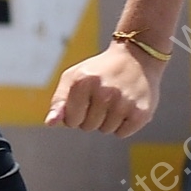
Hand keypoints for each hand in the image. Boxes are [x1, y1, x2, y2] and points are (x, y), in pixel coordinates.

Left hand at [46, 42, 162, 135]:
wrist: (137, 57)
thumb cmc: (100, 71)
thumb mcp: (73, 78)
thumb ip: (59, 101)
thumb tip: (50, 123)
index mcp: (82, 82)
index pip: (71, 121)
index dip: (77, 113)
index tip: (85, 100)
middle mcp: (104, 91)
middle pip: (88, 127)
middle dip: (93, 116)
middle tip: (104, 97)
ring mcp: (123, 102)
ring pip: (106, 130)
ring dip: (109, 120)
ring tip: (116, 99)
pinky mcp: (141, 112)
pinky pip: (122, 133)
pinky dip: (124, 124)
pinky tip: (127, 106)